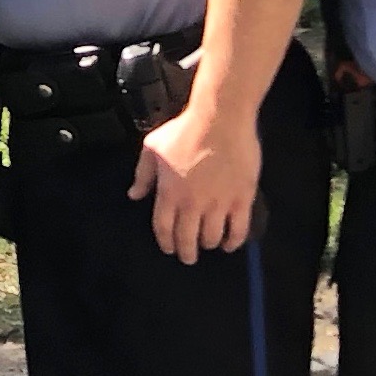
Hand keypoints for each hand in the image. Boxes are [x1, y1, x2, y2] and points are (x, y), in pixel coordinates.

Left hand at [133, 102, 261, 261]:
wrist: (220, 118)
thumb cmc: (185, 130)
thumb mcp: (153, 148)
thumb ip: (143, 174)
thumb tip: (134, 195)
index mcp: (169, 194)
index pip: (163, 229)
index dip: (165, 243)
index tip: (168, 248)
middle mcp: (192, 204)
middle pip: (187, 239)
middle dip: (186, 252)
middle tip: (188, 257)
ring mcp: (218, 203)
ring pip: (211, 237)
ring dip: (208, 244)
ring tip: (208, 245)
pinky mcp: (241, 199)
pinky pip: (238, 229)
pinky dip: (233, 241)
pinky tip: (229, 244)